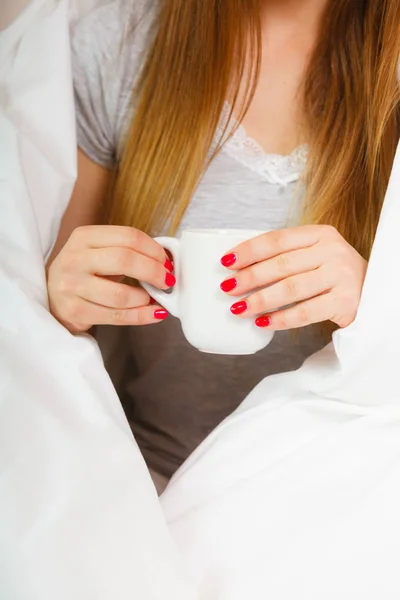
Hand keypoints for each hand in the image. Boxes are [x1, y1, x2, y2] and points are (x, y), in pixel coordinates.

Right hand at [47, 225, 174, 331]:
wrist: (51, 296)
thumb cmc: (84, 272)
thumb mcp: (98, 252)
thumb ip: (128, 251)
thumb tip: (167, 261)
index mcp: (84, 237)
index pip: (128, 237)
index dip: (154, 250)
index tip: (167, 262)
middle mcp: (75, 258)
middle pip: (125, 260)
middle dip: (154, 272)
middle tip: (167, 281)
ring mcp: (72, 285)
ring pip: (121, 294)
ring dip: (145, 298)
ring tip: (154, 298)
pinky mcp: (75, 310)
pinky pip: (116, 316)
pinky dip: (141, 316)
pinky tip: (153, 314)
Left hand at [220, 225, 367, 329]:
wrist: (375, 294)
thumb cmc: (333, 276)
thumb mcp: (315, 256)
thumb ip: (286, 257)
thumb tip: (239, 270)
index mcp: (320, 234)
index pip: (277, 240)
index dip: (249, 250)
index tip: (226, 262)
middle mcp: (332, 251)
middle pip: (282, 264)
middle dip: (250, 277)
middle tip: (227, 288)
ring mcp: (341, 276)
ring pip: (291, 288)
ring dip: (260, 300)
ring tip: (238, 309)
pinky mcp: (346, 301)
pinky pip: (305, 312)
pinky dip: (281, 319)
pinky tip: (262, 323)